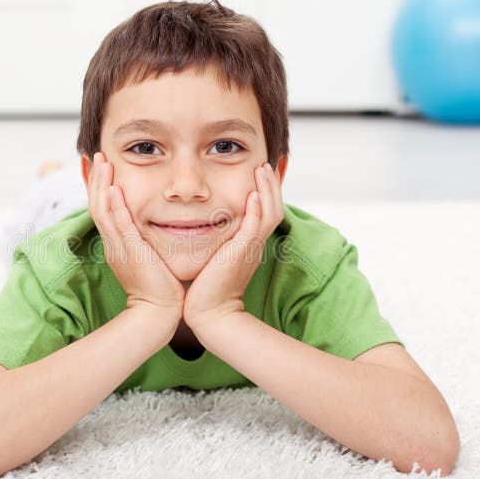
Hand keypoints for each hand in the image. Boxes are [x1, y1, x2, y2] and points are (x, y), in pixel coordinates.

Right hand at [87, 151, 185, 323]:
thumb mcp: (149, 260)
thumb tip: (152, 231)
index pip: (103, 210)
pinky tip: (114, 189)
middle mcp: (113, 244)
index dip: (99, 188)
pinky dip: (115, 206)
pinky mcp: (131, 253)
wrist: (158, 313)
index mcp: (116, 245)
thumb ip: (146, 243)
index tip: (100, 167)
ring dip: (101, 185)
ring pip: (103, 210)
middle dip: (95, 179)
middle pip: (97, 205)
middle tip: (95, 155)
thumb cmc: (161, 290)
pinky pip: (119, 225)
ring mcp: (119, 248)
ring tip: (102, 162)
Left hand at [183, 162, 284, 334]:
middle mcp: (254, 245)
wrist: (209, 313)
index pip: (265, 212)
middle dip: (271, 185)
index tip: (259, 173)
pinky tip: (253, 195)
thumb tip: (205, 225)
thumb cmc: (206, 288)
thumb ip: (217, 240)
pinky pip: (254, 228)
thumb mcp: (215, 257)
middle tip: (266, 165)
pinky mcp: (241, 254)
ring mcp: (250, 249)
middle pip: (273, 208)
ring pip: (269, 214)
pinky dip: (256, 211)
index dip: (266, 192)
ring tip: (262, 170)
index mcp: (249, 244)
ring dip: (267, 190)